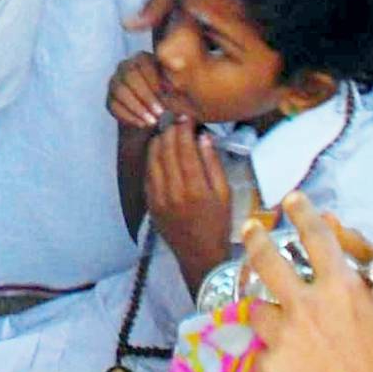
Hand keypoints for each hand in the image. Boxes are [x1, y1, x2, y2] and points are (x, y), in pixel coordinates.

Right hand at [105, 49, 172, 129]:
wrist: (155, 113)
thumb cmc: (170, 97)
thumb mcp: (177, 93)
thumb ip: (178, 92)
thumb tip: (178, 89)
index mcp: (143, 58)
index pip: (144, 64)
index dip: (154, 79)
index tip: (165, 94)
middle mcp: (125, 67)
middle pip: (130, 76)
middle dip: (146, 96)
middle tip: (160, 112)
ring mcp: (115, 83)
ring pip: (120, 91)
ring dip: (137, 108)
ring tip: (152, 121)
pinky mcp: (110, 100)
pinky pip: (114, 106)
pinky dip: (129, 116)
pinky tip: (143, 124)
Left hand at [142, 119, 230, 285]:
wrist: (199, 255)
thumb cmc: (218, 224)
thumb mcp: (225, 194)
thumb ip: (213, 164)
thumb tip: (204, 137)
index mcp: (196, 189)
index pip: (185, 148)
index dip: (184, 128)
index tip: (187, 116)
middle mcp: (174, 192)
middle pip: (166, 150)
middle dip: (171, 130)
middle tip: (176, 120)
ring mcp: (158, 198)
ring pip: (153, 159)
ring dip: (159, 141)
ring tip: (168, 131)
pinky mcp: (150, 203)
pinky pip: (147, 173)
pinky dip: (152, 158)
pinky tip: (159, 150)